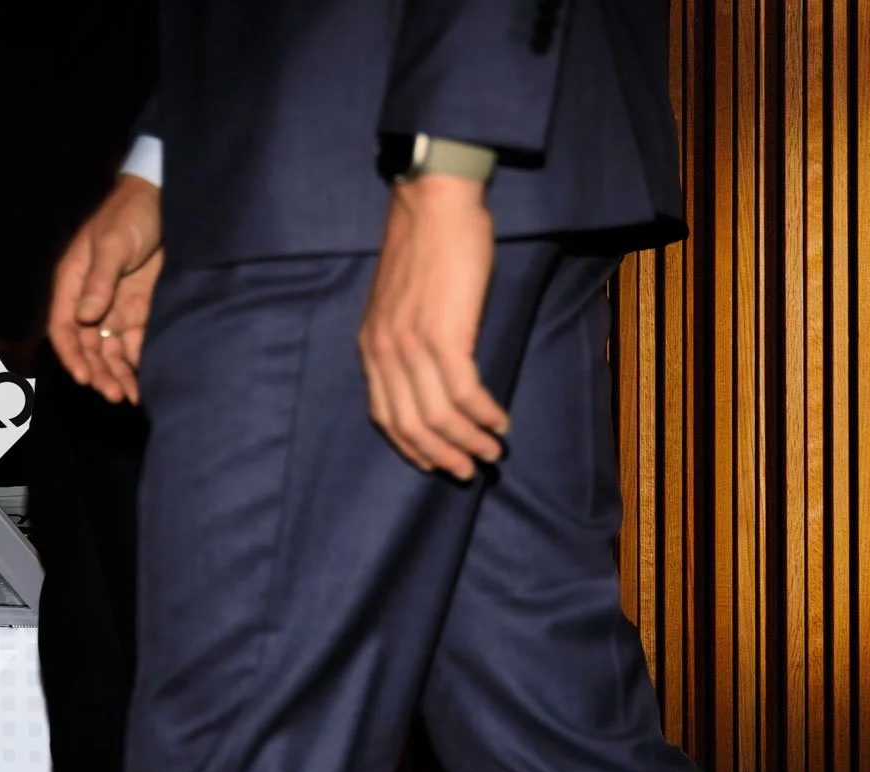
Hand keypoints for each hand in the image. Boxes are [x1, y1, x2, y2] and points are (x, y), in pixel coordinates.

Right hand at [48, 174, 163, 404]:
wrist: (164, 200)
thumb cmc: (130, 214)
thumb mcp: (114, 243)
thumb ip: (99, 280)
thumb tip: (85, 318)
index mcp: (73, 283)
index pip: (63, 328)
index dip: (71, 355)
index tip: (84, 377)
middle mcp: (90, 301)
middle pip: (87, 347)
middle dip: (98, 373)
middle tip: (114, 394)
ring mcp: (114, 307)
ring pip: (110, 351)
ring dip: (116, 375)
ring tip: (129, 396)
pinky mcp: (139, 310)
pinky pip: (134, 343)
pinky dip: (138, 363)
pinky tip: (146, 379)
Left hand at [359, 175, 507, 480]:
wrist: (432, 202)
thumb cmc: (424, 244)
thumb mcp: (398, 301)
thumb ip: (404, 339)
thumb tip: (431, 374)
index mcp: (370, 347)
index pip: (384, 415)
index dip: (410, 447)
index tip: (433, 463)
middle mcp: (384, 352)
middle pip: (410, 425)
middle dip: (441, 455)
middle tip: (469, 470)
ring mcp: (411, 346)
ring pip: (439, 415)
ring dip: (469, 441)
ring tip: (492, 451)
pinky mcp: (444, 335)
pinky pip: (463, 392)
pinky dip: (483, 413)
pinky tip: (499, 421)